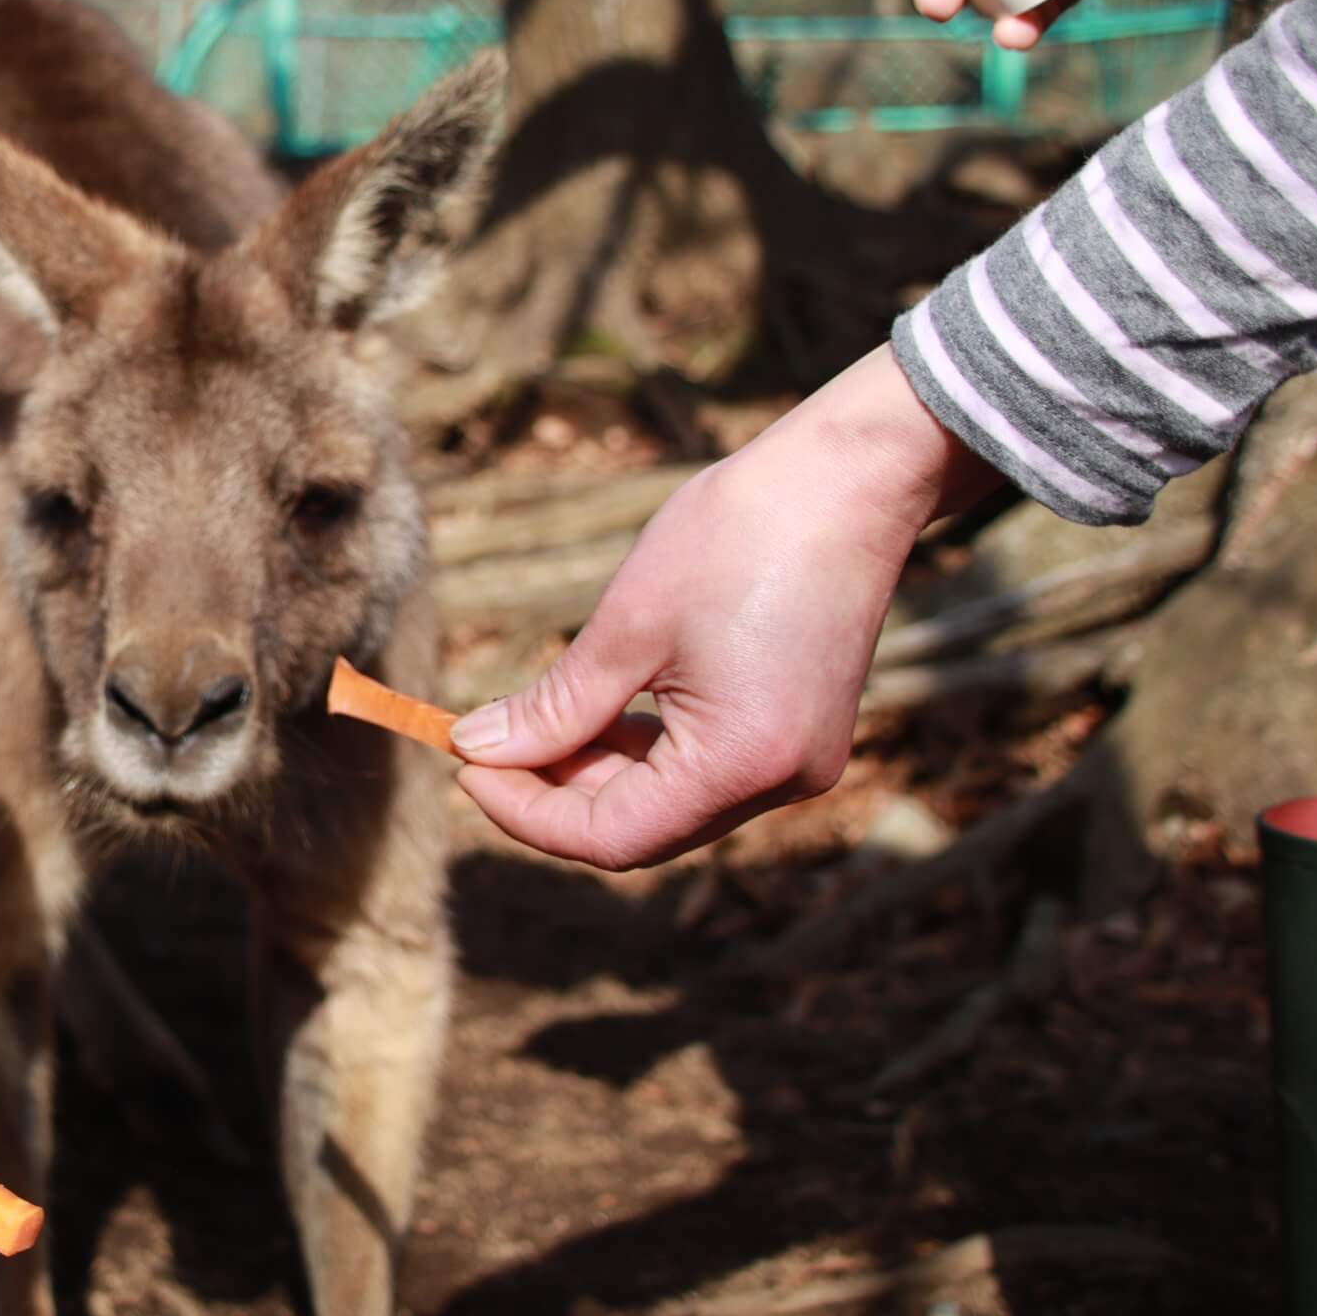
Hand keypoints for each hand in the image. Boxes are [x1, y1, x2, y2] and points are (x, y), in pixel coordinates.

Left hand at [451, 348, 1000, 871]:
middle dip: (556, 793)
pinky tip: (599, 709)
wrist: (852, 477)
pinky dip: (646, 751)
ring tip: (534, 720)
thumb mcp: (628, 626)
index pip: (611, 838)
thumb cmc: (739, 535)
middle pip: (643, 829)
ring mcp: (801, 763)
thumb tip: (477, 749)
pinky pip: (707, 770)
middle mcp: (781, 783)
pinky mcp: (802, 736)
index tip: (464, 766)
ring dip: (596, 772)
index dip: (527, 813)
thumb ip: (553, 706)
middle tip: (487, 742)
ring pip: (672, 803)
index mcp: (740, 763)